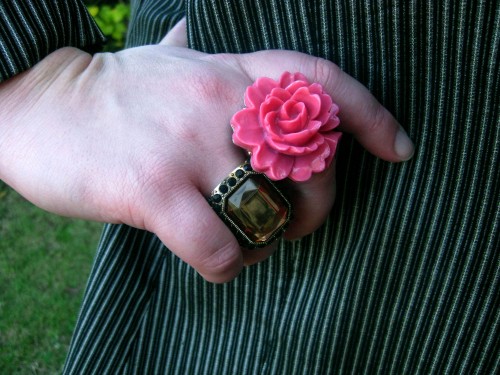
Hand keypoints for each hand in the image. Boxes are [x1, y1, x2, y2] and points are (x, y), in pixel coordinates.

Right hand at [0, 22, 412, 282]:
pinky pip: (221, 247)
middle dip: (317, 208)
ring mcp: (186, 145)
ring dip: (270, 243)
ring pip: (271, 213)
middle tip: (291, 224)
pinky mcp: (152, 188)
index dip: (372, 116)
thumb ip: (199, 56)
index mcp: (229, 71)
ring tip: (247, 244)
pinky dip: (230, 266)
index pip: (323, 83)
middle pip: (313, 166)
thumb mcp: (167, 61)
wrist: (38, 106)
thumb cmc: (111, 91)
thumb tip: (190, 28)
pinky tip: (216, 258)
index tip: (400, 148)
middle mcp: (218, 103)